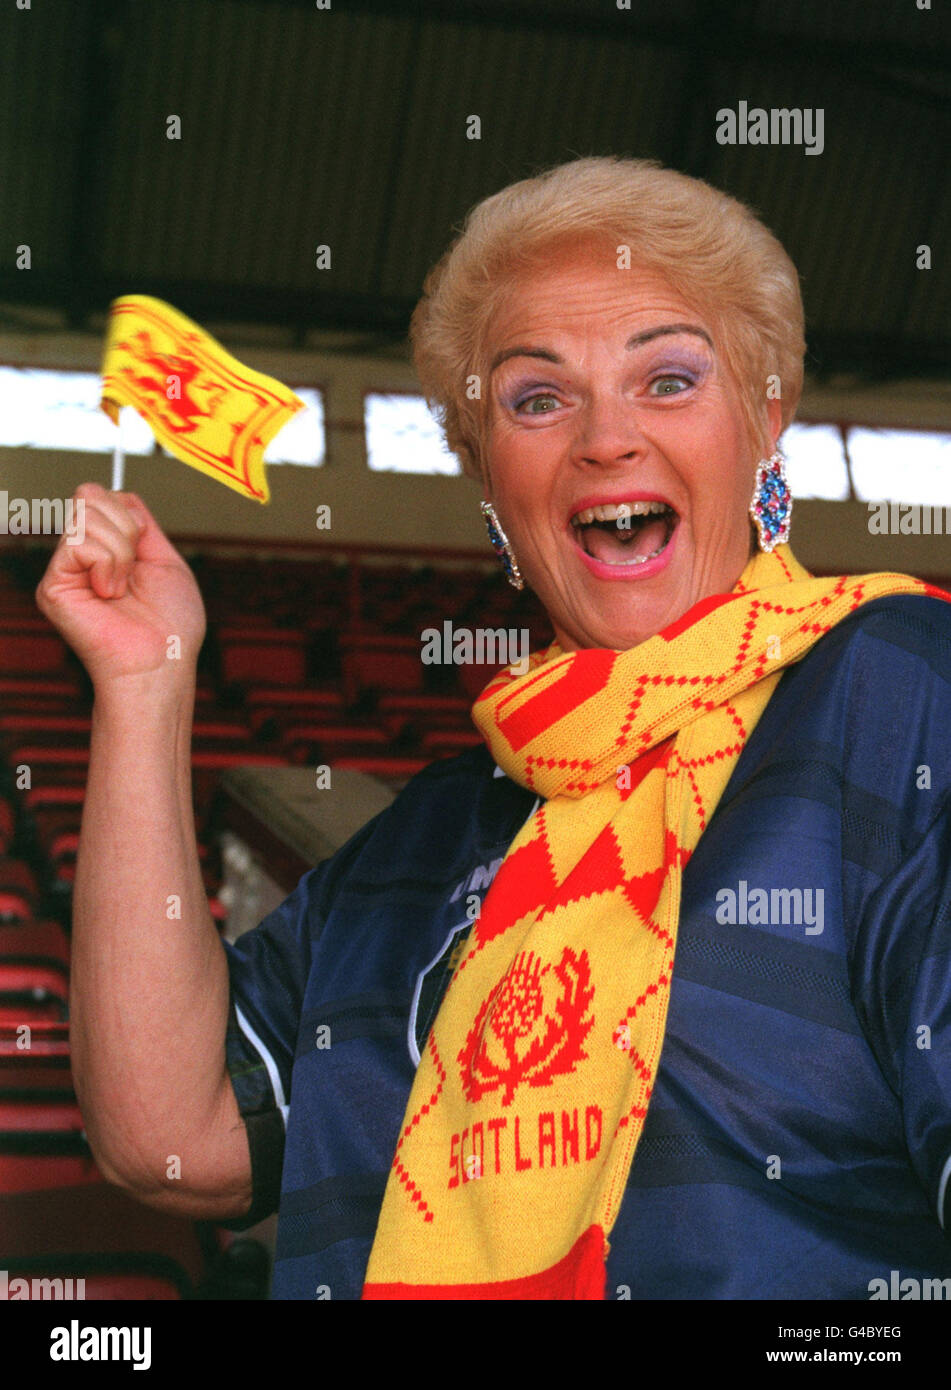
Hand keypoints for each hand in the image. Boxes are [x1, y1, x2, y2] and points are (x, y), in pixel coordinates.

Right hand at [35, 483, 205, 692]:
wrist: (162, 662)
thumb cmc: (170, 625)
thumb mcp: (165, 559)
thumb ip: (141, 523)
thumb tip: (120, 493)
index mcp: (103, 549)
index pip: (102, 495)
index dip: (129, 514)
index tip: (143, 546)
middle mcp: (78, 556)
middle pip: (89, 495)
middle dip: (126, 528)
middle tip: (132, 571)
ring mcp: (63, 570)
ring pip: (85, 514)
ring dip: (121, 551)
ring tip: (122, 588)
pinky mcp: (53, 586)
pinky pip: (79, 542)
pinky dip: (107, 564)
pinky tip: (109, 594)